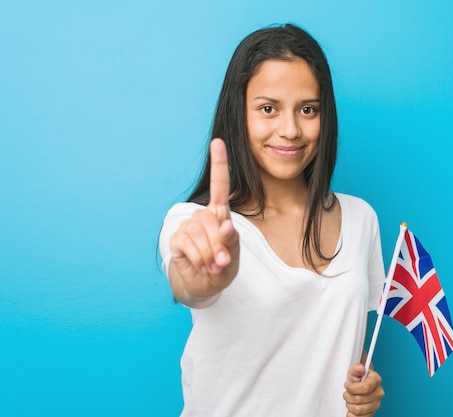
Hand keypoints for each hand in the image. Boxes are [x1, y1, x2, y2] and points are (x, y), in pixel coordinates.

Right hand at [168, 138, 239, 306]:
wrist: (205, 284)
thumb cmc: (223, 266)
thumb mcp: (234, 255)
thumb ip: (231, 242)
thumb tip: (225, 228)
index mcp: (221, 213)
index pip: (220, 185)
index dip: (219, 164)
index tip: (217, 142)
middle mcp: (203, 215)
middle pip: (214, 222)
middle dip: (220, 246)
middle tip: (222, 261)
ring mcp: (188, 226)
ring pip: (201, 236)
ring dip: (210, 256)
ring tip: (212, 265)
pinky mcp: (176, 239)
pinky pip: (189, 246)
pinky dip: (199, 260)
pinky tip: (200, 265)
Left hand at [343, 363, 383, 416]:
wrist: (359, 385)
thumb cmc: (357, 378)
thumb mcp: (354, 370)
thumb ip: (356, 368)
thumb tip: (360, 368)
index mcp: (376, 380)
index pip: (365, 387)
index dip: (353, 387)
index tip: (348, 385)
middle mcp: (378, 393)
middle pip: (359, 399)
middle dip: (348, 396)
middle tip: (347, 392)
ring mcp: (376, 404)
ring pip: (358, 410)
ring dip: (349, 404)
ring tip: (350, 399)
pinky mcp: (371, 414)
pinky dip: (351, 414)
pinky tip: (352, 406)